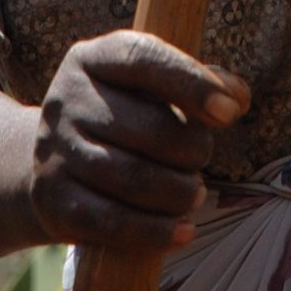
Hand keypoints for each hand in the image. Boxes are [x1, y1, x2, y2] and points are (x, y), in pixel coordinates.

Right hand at [29, 31, 249, 251]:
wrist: (52, 163)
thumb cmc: (123, 117)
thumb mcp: (152, 89)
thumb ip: (200, 84)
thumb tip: (237, 97)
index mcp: (93, 58)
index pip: (143, 59)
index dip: (191, 83)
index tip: (230, 112)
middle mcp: (67, 100)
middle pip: (149, 128)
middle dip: (194, 149)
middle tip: (202, 157)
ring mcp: (53, 151)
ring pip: (134, 179)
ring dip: (180, 192)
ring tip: (194, 194)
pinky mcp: (52, 200)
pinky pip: (112, 222)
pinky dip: (156, 232)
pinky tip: (184, 231)